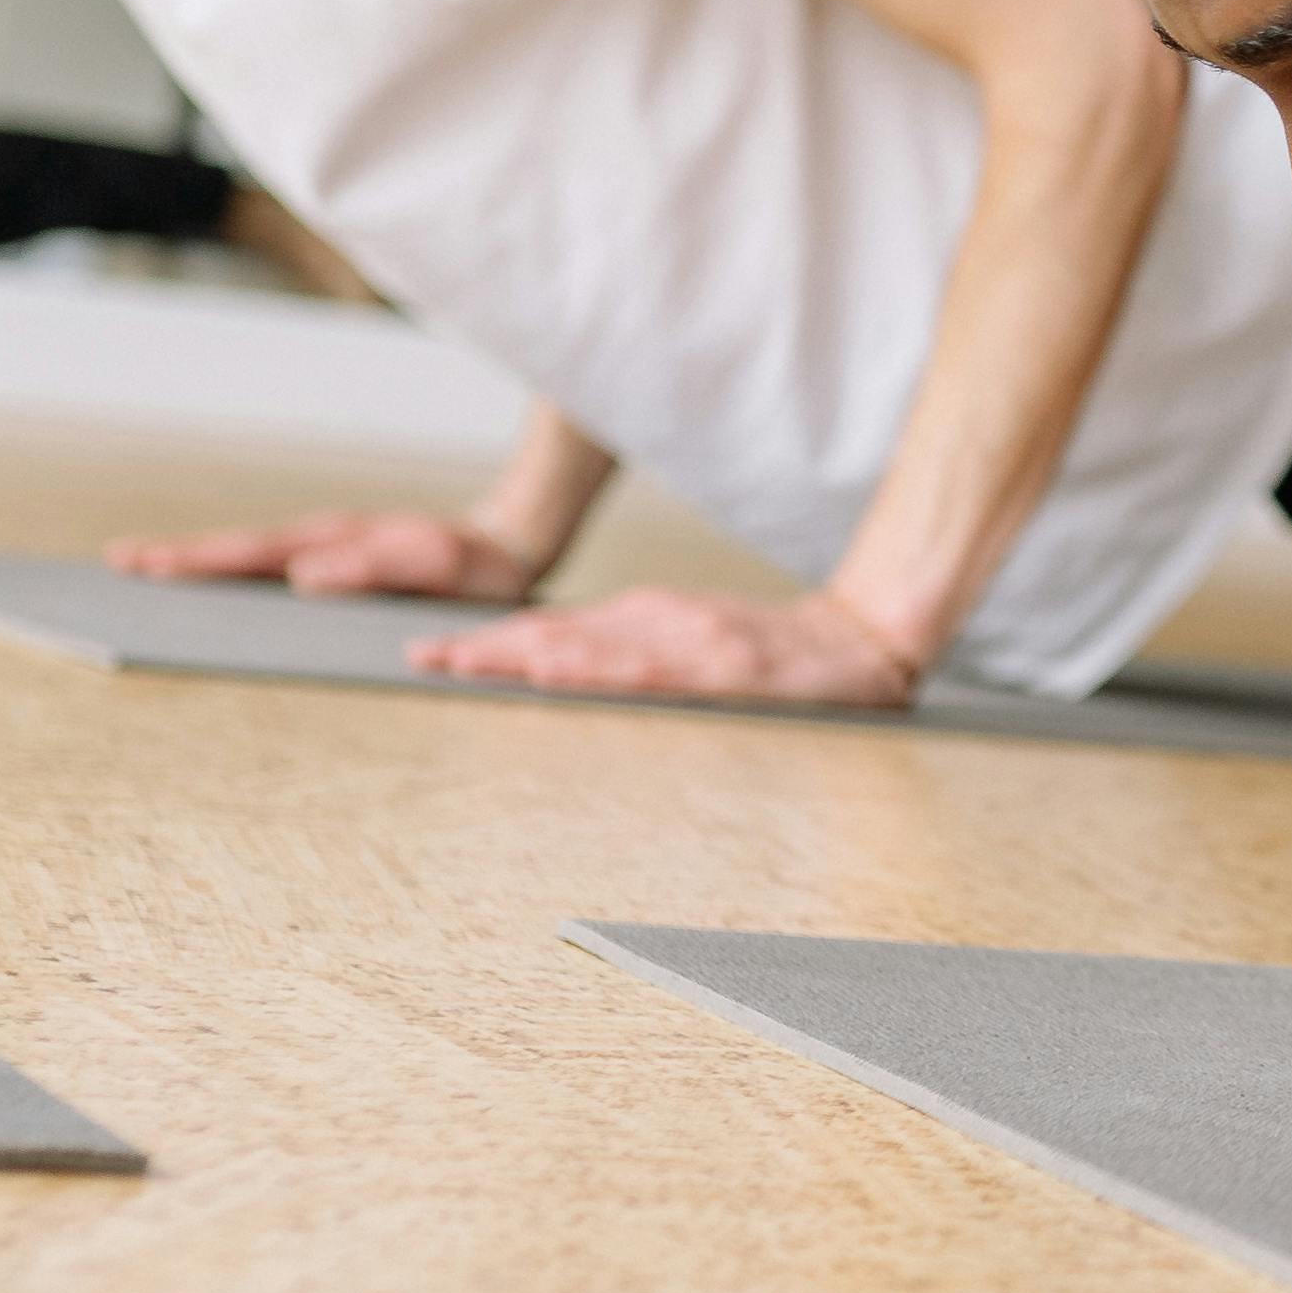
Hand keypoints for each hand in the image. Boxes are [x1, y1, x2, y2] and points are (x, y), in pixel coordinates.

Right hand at [109, 509, 537, 600]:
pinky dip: (234, 577)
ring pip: (249, 560)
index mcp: (333, 543)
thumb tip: (301, 578)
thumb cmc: (471, 565)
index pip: (250, 554)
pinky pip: (273, 572)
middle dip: (175, 558)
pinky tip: (211, 595)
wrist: (507, 549)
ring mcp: (326, 552)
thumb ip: (371, 569)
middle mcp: (320, 543)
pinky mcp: (336, 568)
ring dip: (198, 567)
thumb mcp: (430, 566)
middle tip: (114, 566)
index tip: (143, 565)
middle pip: (236, 551)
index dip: (196, 561)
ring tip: (143, 574)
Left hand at [408, 582, 924, 703]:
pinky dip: (595, 667)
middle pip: (559, 634)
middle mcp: (662, 622)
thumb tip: (561, 671)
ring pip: (592, 647)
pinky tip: (556, 670)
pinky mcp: (724, 666)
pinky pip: (648, 670)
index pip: (556, 631)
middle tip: (424, 658)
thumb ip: (637, 655)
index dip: (493, 641)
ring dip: (523, 653)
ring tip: (465, 661)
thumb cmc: (780, 653)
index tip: (435, 653)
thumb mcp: (698, 647)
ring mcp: (692, 641)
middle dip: (488, 648)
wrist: (868, 641)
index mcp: (650, 621)